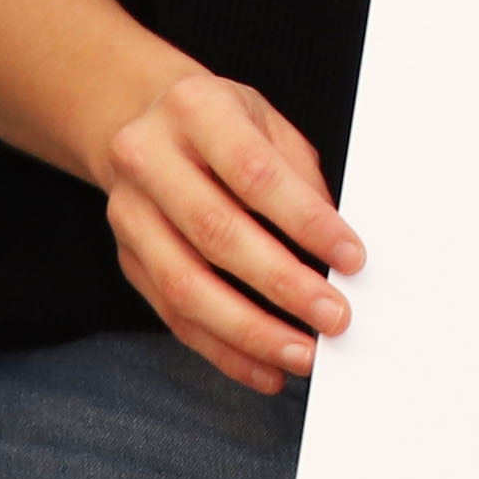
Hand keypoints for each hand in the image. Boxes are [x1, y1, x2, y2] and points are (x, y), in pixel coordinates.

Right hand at [98, 68, 362, 394]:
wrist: (136, 118)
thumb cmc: (216, 121)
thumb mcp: (263, 119)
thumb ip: (299, 174)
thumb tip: (337, 246)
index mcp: (194, 110)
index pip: (254, 173)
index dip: (305, 220)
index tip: (351, 256)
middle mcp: (148, 160)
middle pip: (216, 233)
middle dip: (281, 283)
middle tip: (333, 316)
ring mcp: (130, 214)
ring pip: (186, 285)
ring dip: (250, 331)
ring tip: (301, 355)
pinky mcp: (127, 258)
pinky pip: (173, 315)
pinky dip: (223, 350)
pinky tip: (263, 368)